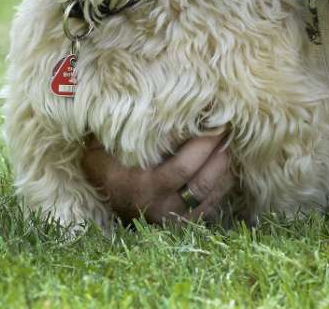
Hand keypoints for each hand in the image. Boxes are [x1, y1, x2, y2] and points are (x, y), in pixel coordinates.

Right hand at [80, 132, 234, 223]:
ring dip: (225, 168)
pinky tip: (225, 164)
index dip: (203, 145)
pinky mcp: (186, 226)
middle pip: (202, 182)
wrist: (106, 206)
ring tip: (229, 144)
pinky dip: (224, 183)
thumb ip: (114, 133)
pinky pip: (214, 204)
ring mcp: (174, 221)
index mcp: (140, 189)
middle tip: (227, 129)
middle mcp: (160, 208)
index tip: (214, 123)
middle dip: (219, 153)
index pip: (181, 168)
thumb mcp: (100, 153)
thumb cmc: (104, 171)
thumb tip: (136, 103)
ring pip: (211, 194)